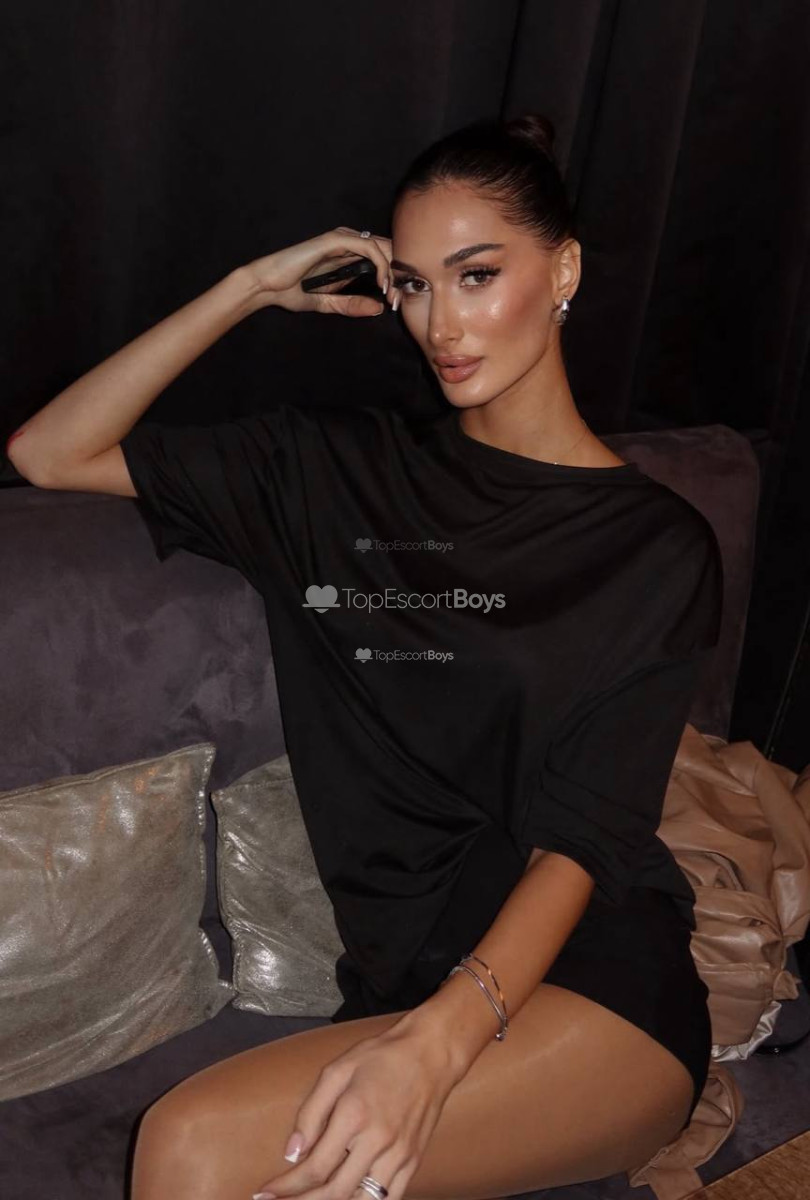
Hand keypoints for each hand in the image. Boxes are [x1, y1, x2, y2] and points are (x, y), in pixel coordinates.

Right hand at [244, 227, 398, 317]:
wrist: (267, 286)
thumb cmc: (290, 292)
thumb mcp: (328, 304)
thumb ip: (351, 304)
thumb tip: (379, 308)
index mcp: (347, 257)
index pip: (382, 259)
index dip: (395, 278)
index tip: (396, 302)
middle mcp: (347, 244)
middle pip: (387, 250)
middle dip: (398, 275)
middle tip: (400, 300)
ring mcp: (341, 240)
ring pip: (381, 247)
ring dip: (392, 272)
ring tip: (392, 295)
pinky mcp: (334, 240)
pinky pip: (367, 247)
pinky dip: (380, 264)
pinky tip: (382, 283)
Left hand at [252, 1014, 462, 1199]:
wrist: (431, 1053)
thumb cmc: (382, 1057)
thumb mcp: (338, 1070)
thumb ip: (311, 1112)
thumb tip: (293, 1153)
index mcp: (354, 1115)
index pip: (314, 1167)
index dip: (286, 1186)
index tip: (265, 1193)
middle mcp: (378, 1140)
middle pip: (334, 1193)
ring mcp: (399, 1155)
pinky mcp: (413, 1161)